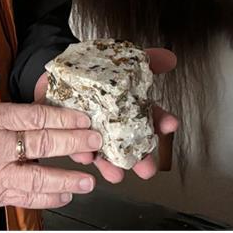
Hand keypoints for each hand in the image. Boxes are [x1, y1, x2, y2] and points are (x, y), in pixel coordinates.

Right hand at [0, 102, 101, 208]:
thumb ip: (19, 117)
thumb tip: (56, 118)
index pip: (35, 117)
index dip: (63, 118)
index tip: (83, 120)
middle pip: (40, 144)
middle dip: (71, 144)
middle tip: (93, 143)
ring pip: (36, 178)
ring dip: (65, 180)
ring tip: (86, 181)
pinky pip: (26, 198)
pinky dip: (48, 198)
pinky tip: (64, 195)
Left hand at [33, 47, 179, 183]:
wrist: (61, 73)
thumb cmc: (95, 72)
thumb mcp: (121, 62)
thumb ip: (146, 60)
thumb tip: (170, 58)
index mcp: (130, 109)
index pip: (152, 117)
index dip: (163, 121)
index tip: (171, 124)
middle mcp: (114, 126)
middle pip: (132, 146)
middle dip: (142, 160)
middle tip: (148, 170)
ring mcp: (94, 133)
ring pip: (106, 154)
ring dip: (111, 166)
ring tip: (116, 175)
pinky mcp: (71, 135)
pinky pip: (77, 148)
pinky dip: (81, 153)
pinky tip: (86, 156)